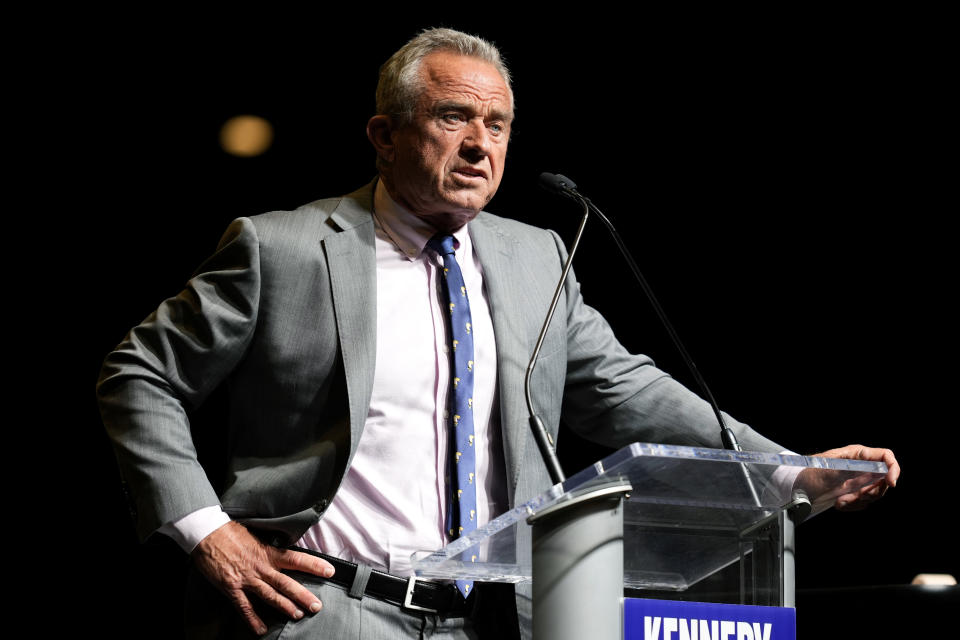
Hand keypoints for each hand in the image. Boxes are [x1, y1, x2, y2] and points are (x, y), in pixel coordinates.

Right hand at [191, 521, 334, 635]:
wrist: (207, 533)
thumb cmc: (231, 532)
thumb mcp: (256, 536)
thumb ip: (270, 548)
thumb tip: (284, 552)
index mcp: (268, 552)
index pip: (297, 559)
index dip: (314, 565)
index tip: (330, 571)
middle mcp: (260, 567)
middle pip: (286, 583)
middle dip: (303, 595)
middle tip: (317, 606)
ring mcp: (246, 579)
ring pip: (270, 596)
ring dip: (285, 607)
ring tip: (298, 615)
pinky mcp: (232, 588)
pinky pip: (244, 607)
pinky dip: (253, 620)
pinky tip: (261, 630)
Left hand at [812, 444, 899, 510]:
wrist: (797, 488)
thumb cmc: (810, 474)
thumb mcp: (830, 468)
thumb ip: (854, 467)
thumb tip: (877, 468)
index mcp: (858, 454)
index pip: (886, 456)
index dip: (893, 469)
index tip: (891, 483)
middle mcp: (862, 465)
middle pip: (883, 479)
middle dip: (870, 491)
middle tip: (852, 496)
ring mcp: (860, 479)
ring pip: (874, 493)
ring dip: (858, 501)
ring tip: (840, 501)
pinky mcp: (855, 491)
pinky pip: (864, 502)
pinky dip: (853, 506)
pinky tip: (839, 503)